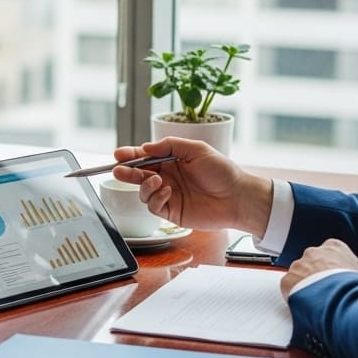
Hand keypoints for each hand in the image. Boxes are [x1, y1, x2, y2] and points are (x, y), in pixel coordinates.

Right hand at [110, 137, 272, 235]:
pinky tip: (167, 191)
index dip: (130, 155)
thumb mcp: (196, 149)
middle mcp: (167, 177)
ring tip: (156, 181)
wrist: (238, 197)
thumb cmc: (222, 171)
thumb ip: (169, 146)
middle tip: (118, 170)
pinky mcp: (172, 212)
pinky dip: (155, 198)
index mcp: (172, 160)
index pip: (145, 157)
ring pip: (143, 191)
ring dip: (144, 185)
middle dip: (126, 172)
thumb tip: (145, 147)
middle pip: (139, 175)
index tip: (118, 154)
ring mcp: (169, 195)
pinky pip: (153, 206)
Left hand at [280, 238, 357, 298]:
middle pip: (314, 264)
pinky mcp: (287, 280)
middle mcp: (313, 252)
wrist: (339, 300)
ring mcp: (298, 265)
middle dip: (320, 276)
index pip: (332, 255)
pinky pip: (289, 287)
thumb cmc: (356, 287)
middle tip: (329, 292)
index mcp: (333, 247)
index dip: (337, 270)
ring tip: (318, 300)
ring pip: (300, 275)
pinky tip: (306, 304)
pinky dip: (295, 295)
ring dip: (307, 285)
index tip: (340, 280)